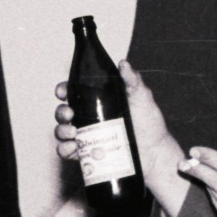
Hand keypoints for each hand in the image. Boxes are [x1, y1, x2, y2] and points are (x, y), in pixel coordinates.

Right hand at [56, 60, 186, 212]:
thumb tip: (123, 63)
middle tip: (69, 114)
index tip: (62, 92)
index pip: (73, 92)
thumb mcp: (142, 97)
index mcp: (97, 100)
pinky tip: (73, 148)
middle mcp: (88, 117)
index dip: (63, 90)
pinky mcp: (87, 153)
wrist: (155, 151)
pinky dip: (65, 150)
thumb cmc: (149, 122)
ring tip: (72, 133)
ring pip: (62, 131)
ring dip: (61, 131)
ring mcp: (86, 135)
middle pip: (63, 111)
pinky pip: (68, 152)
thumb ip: (132, 80)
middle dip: (61, 112)